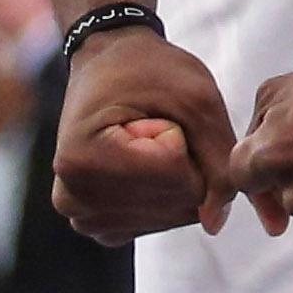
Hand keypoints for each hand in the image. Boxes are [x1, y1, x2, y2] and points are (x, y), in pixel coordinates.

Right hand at [51, 24, 239, 243]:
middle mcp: (74, 198)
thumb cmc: (142, 69)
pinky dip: (167, 192)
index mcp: (82, 159)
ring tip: (144, 141)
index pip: (178, 175)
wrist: (106, 65)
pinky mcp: (101, 227)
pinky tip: (143, 165)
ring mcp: (84, 218)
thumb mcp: (195, 95)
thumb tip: (215, 224)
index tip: (150, 113)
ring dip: (177, 176)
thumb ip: (218, 158)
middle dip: (184, 159)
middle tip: (150, 124)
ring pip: (176, 214)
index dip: (181, 136)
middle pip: (179, 200)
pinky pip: (163, 222)